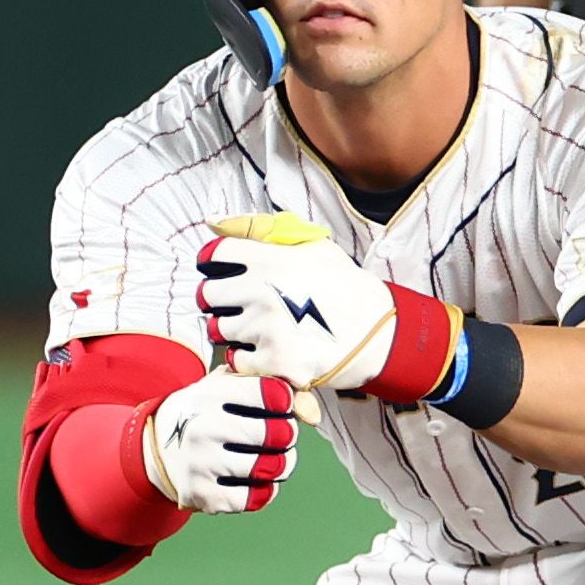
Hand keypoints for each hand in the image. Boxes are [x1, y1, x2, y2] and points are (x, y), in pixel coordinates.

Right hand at [142, 372, 299, 514]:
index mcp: (212, 394)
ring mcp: (201, 464)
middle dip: (287, 436)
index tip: (278, 407)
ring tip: (274, 460)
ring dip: (282, 465)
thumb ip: (266, 386)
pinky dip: (264, 491)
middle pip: (279, 434)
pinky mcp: (202, 495)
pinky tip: (256, 481)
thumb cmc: (206, 413)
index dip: (286, 403)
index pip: (275, 394)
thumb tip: (309, 410)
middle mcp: (203, 428)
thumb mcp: (225, 387)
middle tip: (280, 436)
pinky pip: (256, 498)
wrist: (157, 448)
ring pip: (272, 468)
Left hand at [195, 214, 403, 391]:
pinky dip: (246, 359)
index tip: (222, 273)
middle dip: (220, 301)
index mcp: (269, 259)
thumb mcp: (312, 245)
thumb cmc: (343, 287)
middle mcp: (263, 291)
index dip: (213, 265)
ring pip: (218, 330)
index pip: (212, 255)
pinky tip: (267, 351)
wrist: (378, 333)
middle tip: (242, 305)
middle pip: (206, 296)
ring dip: (233, 331)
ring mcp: (267, 329)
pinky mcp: (274, 362)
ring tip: (259, 329)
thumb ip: (262, 231)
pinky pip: (235, 360)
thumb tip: (212, 222)